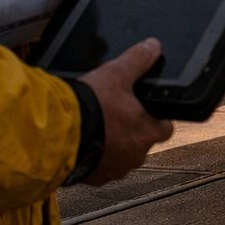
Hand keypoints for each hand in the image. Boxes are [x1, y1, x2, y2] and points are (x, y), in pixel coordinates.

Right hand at [77, 38, 174, 184]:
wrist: (58, 132)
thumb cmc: (91, 106)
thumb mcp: (116, 73)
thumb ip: (137, 60)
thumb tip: (153, 46)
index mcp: (148, 132)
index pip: (165, 127)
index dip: (157, 117)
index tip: (146, 109)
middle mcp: (135, 155)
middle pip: (141, 142)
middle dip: (131, 131)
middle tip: (115, 115)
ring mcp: (115, 169)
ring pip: (121, 157)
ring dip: (112, 145)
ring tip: (96, 127)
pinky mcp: (94, 178)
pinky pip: (100, 168)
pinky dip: (95, 156)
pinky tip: (83, 141)